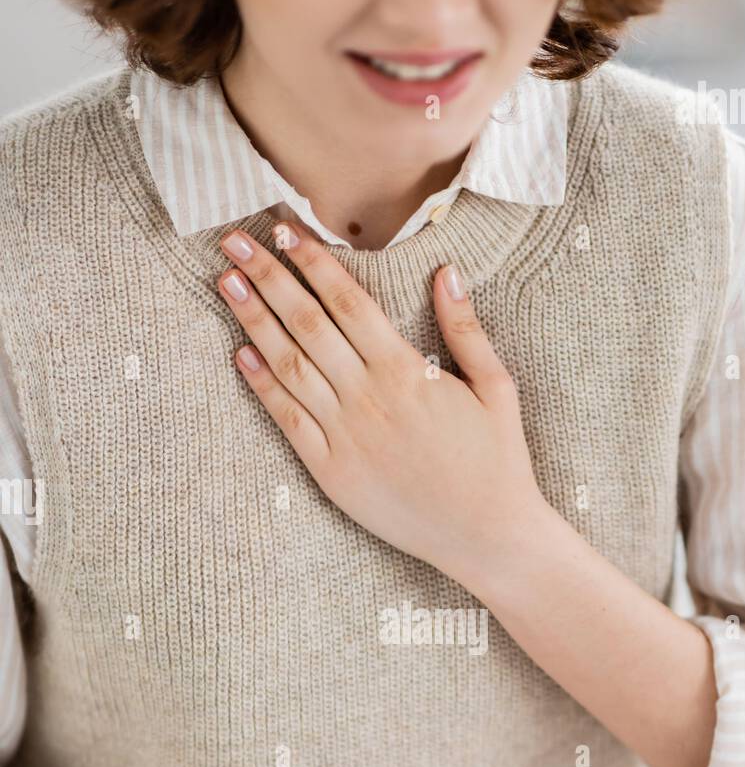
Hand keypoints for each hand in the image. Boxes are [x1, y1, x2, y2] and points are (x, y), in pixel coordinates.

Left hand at [218, 222, 547, 584]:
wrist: (486, 535)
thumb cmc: (496, 462)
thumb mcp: (496, 388)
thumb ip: (466, 329)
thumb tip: (446, 271)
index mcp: (408, 372)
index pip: (348, 302)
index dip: (313, 263)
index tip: (285, 230)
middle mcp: (369, 398)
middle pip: (307, 323)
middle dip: (268, 276)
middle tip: (233, 240)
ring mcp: (346, 436)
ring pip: (289, 366)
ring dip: (253, 320)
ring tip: (225, 282)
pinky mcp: (332, 473)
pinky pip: (288, 421)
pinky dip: (262, 385)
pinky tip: (240, 353)